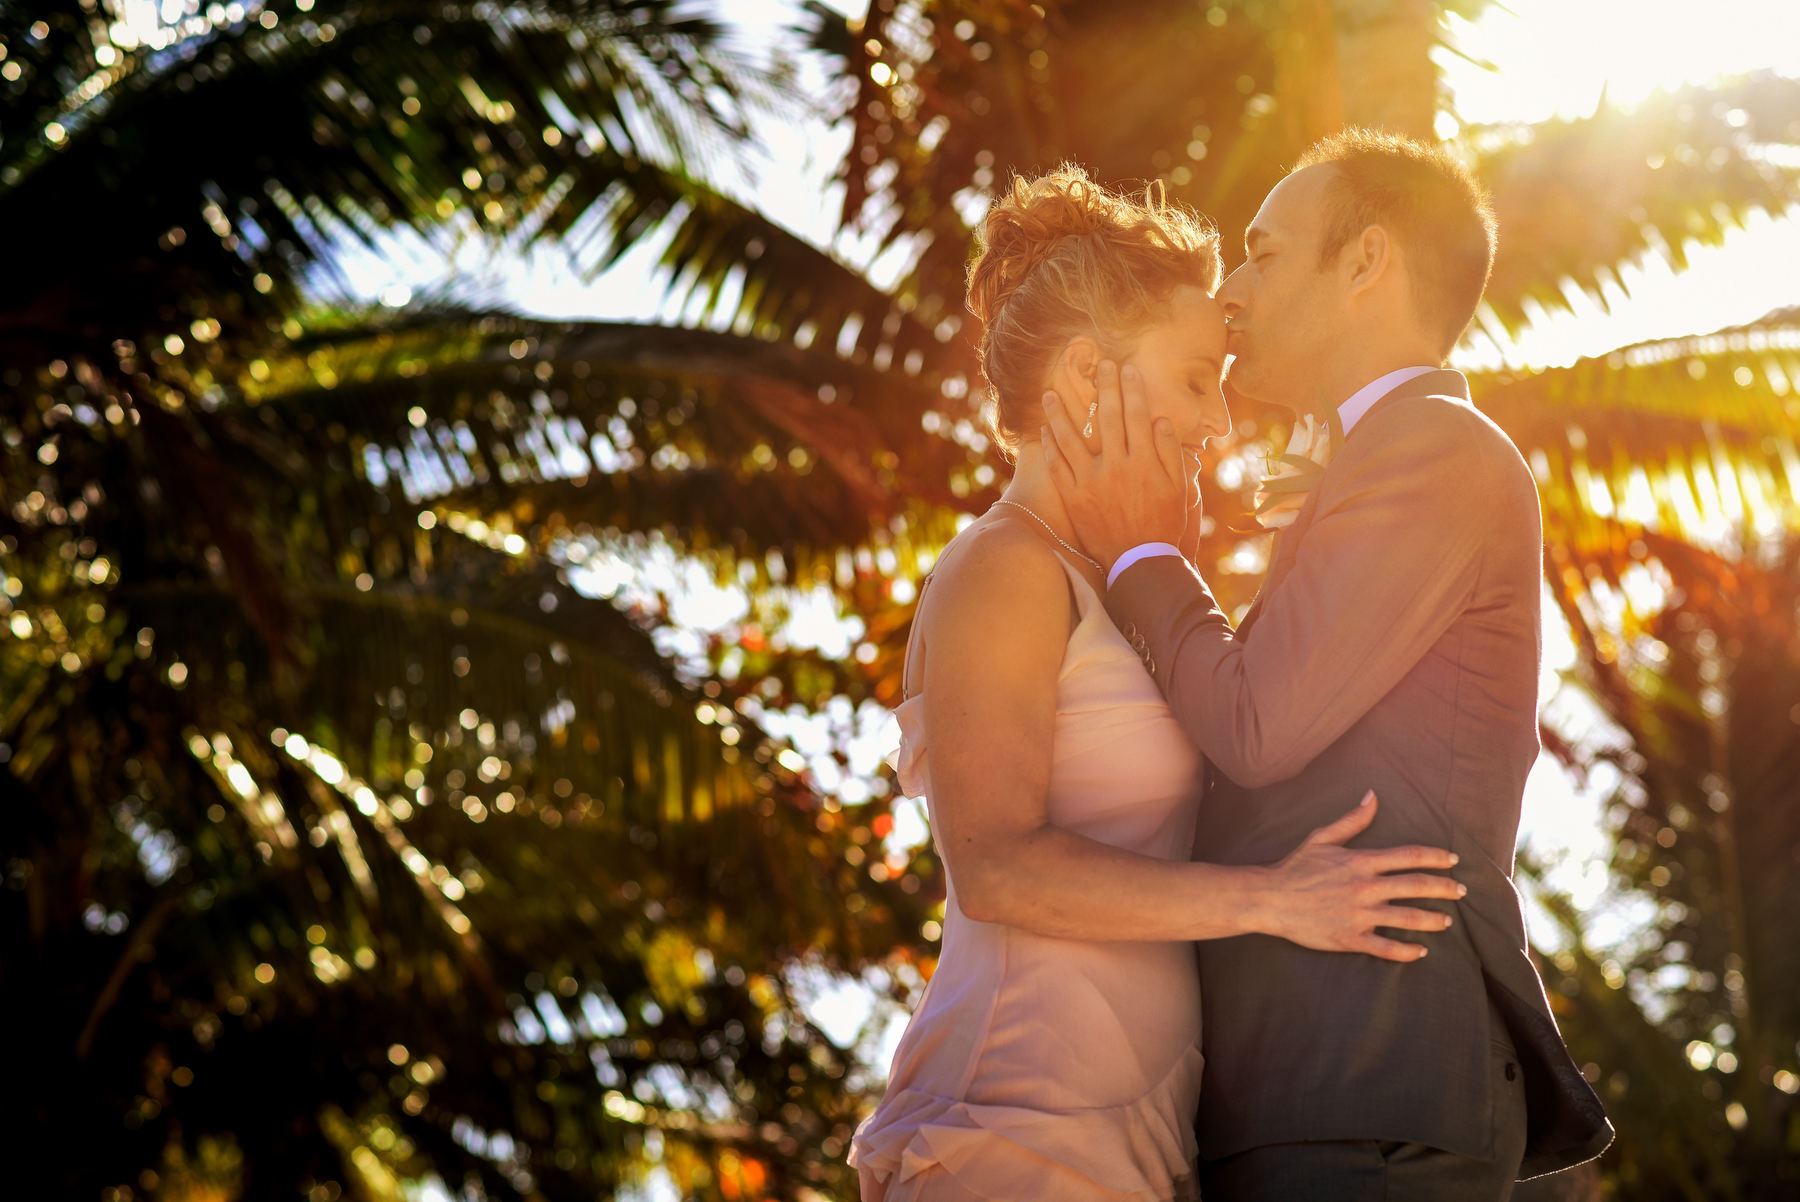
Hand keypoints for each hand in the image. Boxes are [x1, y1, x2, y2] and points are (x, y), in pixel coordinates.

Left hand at [1040, 360, 1186, 571]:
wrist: (1138, 562)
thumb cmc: (1162, 525)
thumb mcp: (1178, 490)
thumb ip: (1169, 454)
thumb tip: (1159, 421)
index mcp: (1144, 462)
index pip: (1137, 416)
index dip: (1132, 390)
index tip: (1127, 369)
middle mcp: (1116, 466)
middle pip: (1108, 419)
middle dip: (1105, 388)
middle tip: (1099, 364)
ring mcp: (1091, 482)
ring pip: (1072, 439)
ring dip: (1061, 413)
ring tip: (1050, 393)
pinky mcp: (1074, 498)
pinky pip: (1058, 466)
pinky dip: (1051, 446)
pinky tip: (1046, 430)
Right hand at [1256, 792, 1464, 962]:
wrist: (1269, 898)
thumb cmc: (1296, 867)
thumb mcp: (1322, 837)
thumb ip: (1352, 820)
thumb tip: (1373, 795)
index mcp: (1361, 862)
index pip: (1409, 856)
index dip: (1435, 857)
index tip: (1453, 860)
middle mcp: (1364, 888)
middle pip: (1416, 886)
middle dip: (1445, 888)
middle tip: (1462, 891)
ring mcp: (1358, 915)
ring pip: (1407, 918)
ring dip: (1432, 920)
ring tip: (1446, 921)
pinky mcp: (1350, 938)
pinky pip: (1386, 947)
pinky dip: (1407, 950)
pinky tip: (1421, 950)